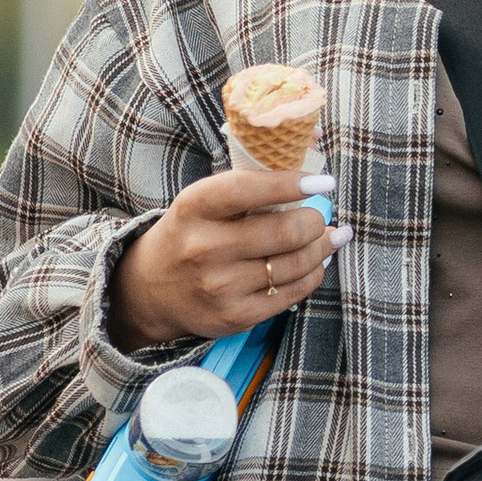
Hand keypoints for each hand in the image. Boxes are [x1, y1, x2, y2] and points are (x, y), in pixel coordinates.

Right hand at [110, 165, 344, 347]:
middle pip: (284, 232)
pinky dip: (312, 274)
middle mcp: (204, 247)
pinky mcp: (234, 316)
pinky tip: (315, 263)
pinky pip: (292, 293)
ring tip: (329, 237)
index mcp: (194, 208)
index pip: (247, 189)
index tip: (323, 182)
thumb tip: (311, 164)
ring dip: (322, 248)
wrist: (152, 290)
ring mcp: (219, 286)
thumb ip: (247, 184)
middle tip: (320, 215)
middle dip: (315, 221)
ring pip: (295, 264)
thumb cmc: (191, 233)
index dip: (290, 184)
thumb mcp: (202, 202)